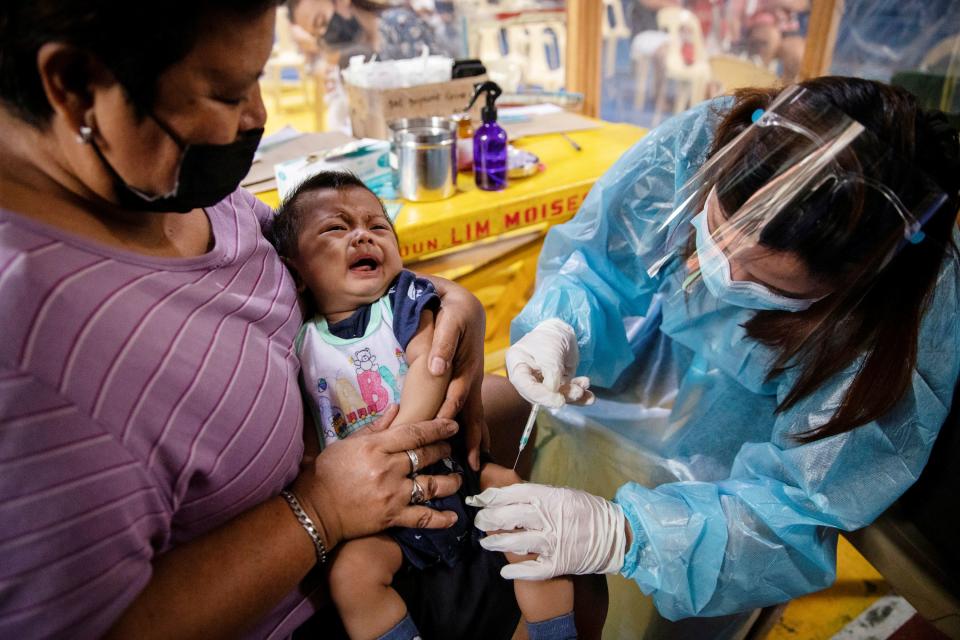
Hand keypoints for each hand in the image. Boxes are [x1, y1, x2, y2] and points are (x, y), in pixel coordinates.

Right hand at [294, 407, 462, 549]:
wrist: (314, 510)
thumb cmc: (327, 473)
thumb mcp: (347, 443)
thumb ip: (375, 427)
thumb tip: (397, 408)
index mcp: (376, 447)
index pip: (414, 433)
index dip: (437, 428)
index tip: (452, 425)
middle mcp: (388, 469)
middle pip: (426, 456)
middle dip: (444, 450)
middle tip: (451, 448)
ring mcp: (392, 494)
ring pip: (431, 485)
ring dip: (450, 482)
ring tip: (458, 479)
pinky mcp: (392, 517)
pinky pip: (422, 518)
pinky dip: (440, 519)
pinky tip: (454, 517)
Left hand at [424, 276, 489, 470]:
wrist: (464, 302)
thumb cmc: (454, 310)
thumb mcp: (450, 320)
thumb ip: (443, 344)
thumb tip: (436, 370)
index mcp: (467, 369)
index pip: (457, 399)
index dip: (450, 418)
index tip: (445, 440)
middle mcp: (472, 380)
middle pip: (474, 416)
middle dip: (474, 441)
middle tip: (474, 468)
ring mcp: (471, 383)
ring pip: (474, 416)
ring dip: (475, 439)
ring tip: (475, 465)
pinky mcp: (466, 383)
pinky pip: (470, 411)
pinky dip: (471, 428)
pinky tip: (468, 444)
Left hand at [466, 483, 626, 579]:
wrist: (615, 535)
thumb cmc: (587, 511)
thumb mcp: (564, 494)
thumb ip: (539, 494)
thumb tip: (509, 493)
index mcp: (550, 497)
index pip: (513, 494)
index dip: (490, 497)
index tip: (476, 500)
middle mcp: (549, 518)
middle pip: (510, 516)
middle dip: (489, 519)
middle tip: (478, 522)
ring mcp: (554, 542)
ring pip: (517, 542)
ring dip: (497, 543)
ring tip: (486, 543)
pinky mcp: (558, 563)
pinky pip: (533, 569)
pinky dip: (517, 572)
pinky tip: (505, 572)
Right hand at [505, 319, 594, 408]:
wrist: (561, 332)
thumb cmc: (548, 337)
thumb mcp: (549, 351)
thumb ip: (551, 371)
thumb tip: (554, 391)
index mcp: (518, 367)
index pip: (525, 386)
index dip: (542, 396)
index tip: (559, 399)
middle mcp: (528, 378)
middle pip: (541, 395)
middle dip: (562, 396)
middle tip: (577, 392)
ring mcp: (543, 383)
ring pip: (557, 396)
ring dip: (573, 395)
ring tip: (584, 386)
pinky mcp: (558, 385)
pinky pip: (567, 394)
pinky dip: (580, 396)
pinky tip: (589, 397)